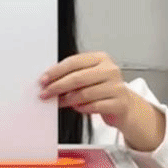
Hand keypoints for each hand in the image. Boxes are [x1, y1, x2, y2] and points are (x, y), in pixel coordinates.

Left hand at [39, 52, 165, 150]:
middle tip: (45, 93)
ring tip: (59, 103)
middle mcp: (110, 70)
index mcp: (101, 59)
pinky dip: (82, 108)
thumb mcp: (90, 77)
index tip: (43, 80)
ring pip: (84, 93)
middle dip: (57, 86)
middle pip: (77, 77)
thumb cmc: (103, 90)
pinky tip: (77, 108)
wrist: (124, 105)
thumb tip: (49, 82)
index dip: (56, 71)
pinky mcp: (118, 103)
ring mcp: (116, 86)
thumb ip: (73, 76)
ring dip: (67, 100)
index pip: (74, 62)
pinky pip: (94, 106)